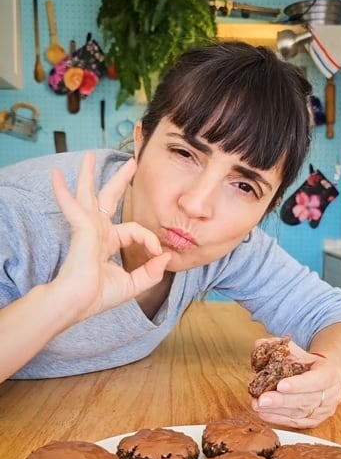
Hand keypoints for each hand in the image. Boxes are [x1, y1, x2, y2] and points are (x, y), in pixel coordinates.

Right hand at [49, 151, 170, 323]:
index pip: (135, 231)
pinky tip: (56, 175)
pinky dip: (64, 191)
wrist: (77, 302)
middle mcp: (97, 232)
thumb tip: (167, 257)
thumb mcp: (133, 284)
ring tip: (88, 156)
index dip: (150, 239)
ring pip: (89, 194)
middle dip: (120, 180)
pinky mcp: (81, 227)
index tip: (158, 254)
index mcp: (108, 243)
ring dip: (89, 175)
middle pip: (109, 199)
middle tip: (131, 163)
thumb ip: (151, 272)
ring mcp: (88, 228)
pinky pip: (73, 205)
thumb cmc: (98, 296)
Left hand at [250, 339, 340, 427]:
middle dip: (281, 401)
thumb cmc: (309, 363)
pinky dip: (278, 418)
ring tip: (257, 405)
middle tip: (262, 400)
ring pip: (300, 413)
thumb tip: (259, 344)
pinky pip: (296, 423)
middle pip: (305, 400)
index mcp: (331, 373)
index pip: (317, 380)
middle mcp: (332, 394)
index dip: (299, 384)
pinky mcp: (316, 421)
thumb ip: (279, 347)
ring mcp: (325, 410)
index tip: (280, 385)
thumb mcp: (299, 351)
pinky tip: (264, 413)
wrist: (325, 375)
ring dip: (276, 411)